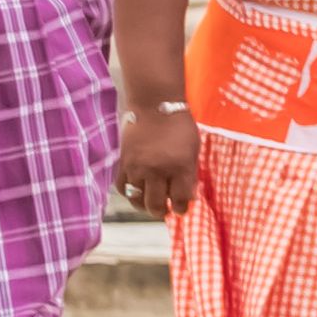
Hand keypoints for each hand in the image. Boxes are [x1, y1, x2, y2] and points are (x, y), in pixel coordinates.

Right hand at [114, 102, 196, 220]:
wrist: (154, 105)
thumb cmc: (180, 126)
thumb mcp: (194, 149)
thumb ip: (191, 174)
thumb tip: (189, 196)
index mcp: (180, 166)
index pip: (180, 199)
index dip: (182, 208)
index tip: (182, 209)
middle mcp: (157, 170)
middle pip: (156, 204)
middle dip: (163, 212)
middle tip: (166, 211)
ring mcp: (138, 167)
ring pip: (137, 199)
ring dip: (145, 206)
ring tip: (152, 206)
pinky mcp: (123, 163)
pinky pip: (122, 187)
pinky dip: (130, 194)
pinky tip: (138, 193)